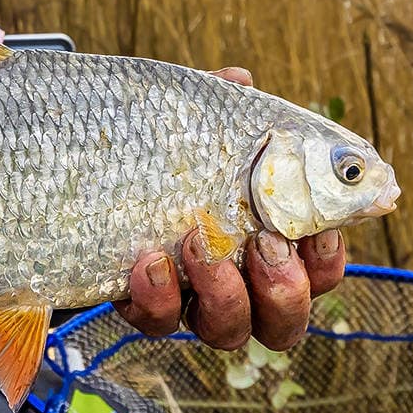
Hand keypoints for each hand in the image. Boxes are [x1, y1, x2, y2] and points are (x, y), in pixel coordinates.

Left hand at [115, 64, 348, 350]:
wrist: (86, 175)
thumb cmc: (163, 152)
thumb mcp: (192, 125)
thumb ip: (221, 107)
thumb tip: (239, 81)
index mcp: (269, 243)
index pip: (318, 272)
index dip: (326, 262)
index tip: (318, 231)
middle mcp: (239, 284)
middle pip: (284, 322)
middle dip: (284, 291)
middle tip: (265, 246)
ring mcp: (192, 300)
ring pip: (229, 331)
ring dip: (225, 296)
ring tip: (200, 246)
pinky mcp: (144, 306)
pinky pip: (160, 320)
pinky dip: (160, 297)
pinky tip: (150, 260)